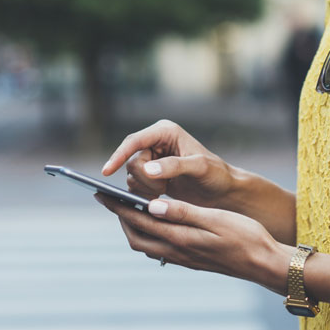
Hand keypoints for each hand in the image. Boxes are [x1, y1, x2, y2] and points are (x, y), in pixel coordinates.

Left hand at [94, 193, 289, 294]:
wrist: (265, 264)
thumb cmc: (246, 237)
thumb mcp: (215, 219)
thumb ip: (182, 212)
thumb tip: (151, 205)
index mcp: (180, 238)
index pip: (140, 221)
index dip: (118, 207)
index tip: (102, 194)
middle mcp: (177, 252)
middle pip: (136, 237)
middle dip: (120, 218)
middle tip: (109, 200)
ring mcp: (184, 259)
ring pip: (146, 245)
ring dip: (133, 228)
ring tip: (128, 209)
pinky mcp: (192, 262)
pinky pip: (159, 250)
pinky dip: (148, 236)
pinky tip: (155, 225)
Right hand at [102, 120, 235, 207]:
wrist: (222, 191)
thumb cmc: (215, 174)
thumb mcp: (199, 167)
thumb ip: (174, 166)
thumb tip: (147, 169)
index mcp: (165, 132)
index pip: (134, 141)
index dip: (119, 155)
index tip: (107, 172)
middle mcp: (155, 142)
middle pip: (131, 161)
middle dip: (144, 179)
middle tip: (163, 189)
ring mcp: (151, 159)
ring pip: (131, 176)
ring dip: (144, 188)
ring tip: (165, 191)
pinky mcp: (150, 175)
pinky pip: (134, 185)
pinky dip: (144, 194)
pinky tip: (160, 197)